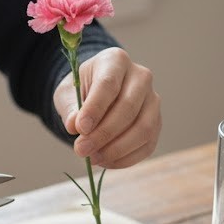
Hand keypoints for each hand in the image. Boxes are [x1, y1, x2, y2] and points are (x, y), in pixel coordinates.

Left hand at [54, 47, 161, 168]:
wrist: (96, 96)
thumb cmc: (81, 92)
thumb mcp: (67, 95)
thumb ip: (70, 108)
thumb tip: (75, 125)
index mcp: (116, 61)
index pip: (109, 84)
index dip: (95, 109)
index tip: (80, 129)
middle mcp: (141, 77)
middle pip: (128, 108)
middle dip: (103, 134)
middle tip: (81, 150)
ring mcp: (153, 100)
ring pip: (143, 128)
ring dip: (116, 149)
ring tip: (92, 158)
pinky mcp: (157, 123)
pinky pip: (147, 145)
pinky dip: (126, 159)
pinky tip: (105, 162)